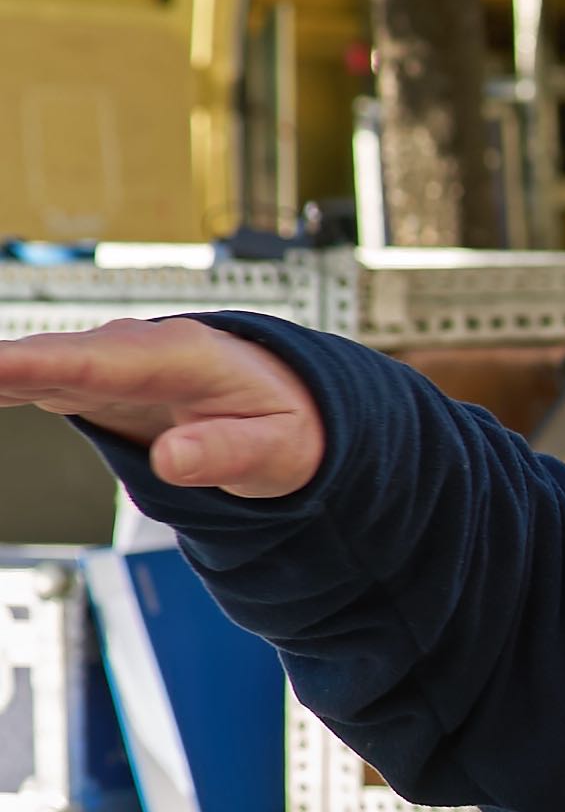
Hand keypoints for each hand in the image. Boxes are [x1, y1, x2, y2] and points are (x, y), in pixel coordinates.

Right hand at [0, 319, 323, 494]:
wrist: (291, 404)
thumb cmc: (288, 423)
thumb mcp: (278, 451)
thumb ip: (227, 454)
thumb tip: (173, 461)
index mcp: (175, 358)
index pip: (90, 361)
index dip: (27, 364)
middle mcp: (127, 350)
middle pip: (34, 358)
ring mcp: (99, 363)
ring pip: (17, 367)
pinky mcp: (82, 382)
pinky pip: (20, 380)